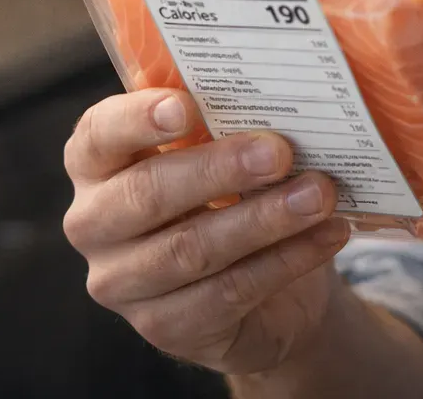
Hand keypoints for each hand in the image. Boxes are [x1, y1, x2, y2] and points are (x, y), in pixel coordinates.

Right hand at [63, 89, 350, 375]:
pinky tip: (328, 233)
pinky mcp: (164, 326)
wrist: (264, 289)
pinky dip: (287, 259)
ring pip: (192, 248)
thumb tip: (279, 96)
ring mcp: (122, 282)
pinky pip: (229, 291)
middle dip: (220, 169)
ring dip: (265, 218)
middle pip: (147, 193)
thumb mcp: (225, 152)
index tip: (185, 106)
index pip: (98, 134)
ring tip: (319, 195)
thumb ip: (229, 124)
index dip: (136, 119)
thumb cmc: (234, 195)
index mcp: (98, 164)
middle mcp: (95, 223)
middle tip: (281, 152)